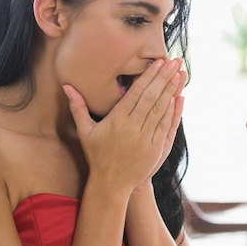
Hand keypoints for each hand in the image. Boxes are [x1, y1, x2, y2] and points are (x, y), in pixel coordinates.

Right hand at [64, 58, 186, 193]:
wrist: (111, 184)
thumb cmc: (97, 155)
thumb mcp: (85, 131)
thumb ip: (78, 107)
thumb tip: (66, 86)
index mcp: (116, 121)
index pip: (136, 93)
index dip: (149, 77)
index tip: (158, 62)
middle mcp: (132, 128)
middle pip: (151, 98)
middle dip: (164, 78)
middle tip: (174, 61)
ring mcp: (145, 138)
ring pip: (161, 109)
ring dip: (171, 90)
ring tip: (180, 73)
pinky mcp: (155, 147)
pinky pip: (165, 125)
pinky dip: (172, 110)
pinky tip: (178, 96)